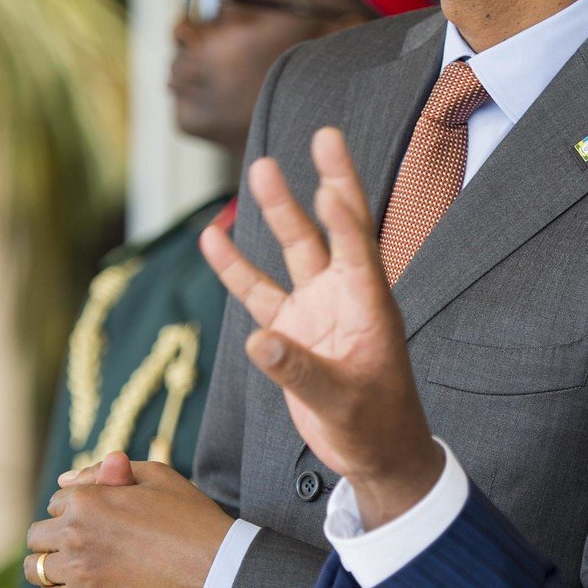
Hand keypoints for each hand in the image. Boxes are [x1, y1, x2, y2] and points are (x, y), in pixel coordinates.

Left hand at [25, 450, 232, 587]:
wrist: (214, 565)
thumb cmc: (190, 516)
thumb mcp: (155, 476)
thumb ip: (106, 472)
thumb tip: (64, 479)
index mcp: (87, 498)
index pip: (56, 502)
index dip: (73, 510)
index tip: (92, 520)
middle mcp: (74, 531)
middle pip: (38, 537)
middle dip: (53, 539)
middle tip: (78, 546)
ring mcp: (78, 568)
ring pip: (36, 569)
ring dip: (49, 568)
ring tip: (71, 571)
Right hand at [200, 127, 441, 529]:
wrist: (375, 454)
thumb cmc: (375, 426)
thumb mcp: (342, 402)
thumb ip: (300, 371)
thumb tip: (259, 341)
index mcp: (371, 306)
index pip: (360, 249)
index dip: (347, 217)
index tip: (331, 182)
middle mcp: (344, 296)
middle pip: (332, 228)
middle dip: (327, 181)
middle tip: (324, 134)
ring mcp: (316, 309)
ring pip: (294, 250)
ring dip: (278, 210)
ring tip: (260, 167)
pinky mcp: (290, 330)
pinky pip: (258, 292)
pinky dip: (235, 266)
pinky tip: (212, 237)